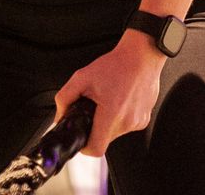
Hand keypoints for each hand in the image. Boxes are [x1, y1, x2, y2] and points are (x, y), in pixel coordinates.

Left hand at [52, 34, 166, 156]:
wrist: (142, 55)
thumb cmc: (117, 64)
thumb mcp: (82, 77)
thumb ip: (65, 98)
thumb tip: (60, 116)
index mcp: (112, 113)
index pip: (96, 149)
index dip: (85, 146)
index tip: (82, 137)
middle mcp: (128, 121)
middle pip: (105, 139)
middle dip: (96, 128)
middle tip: (95, 109)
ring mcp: (138, 121)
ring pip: (116, 133)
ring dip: (109, 122)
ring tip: (110, 100)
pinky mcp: (145, 118)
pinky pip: (127, 126)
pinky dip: (121, 117)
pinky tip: (121, 100)